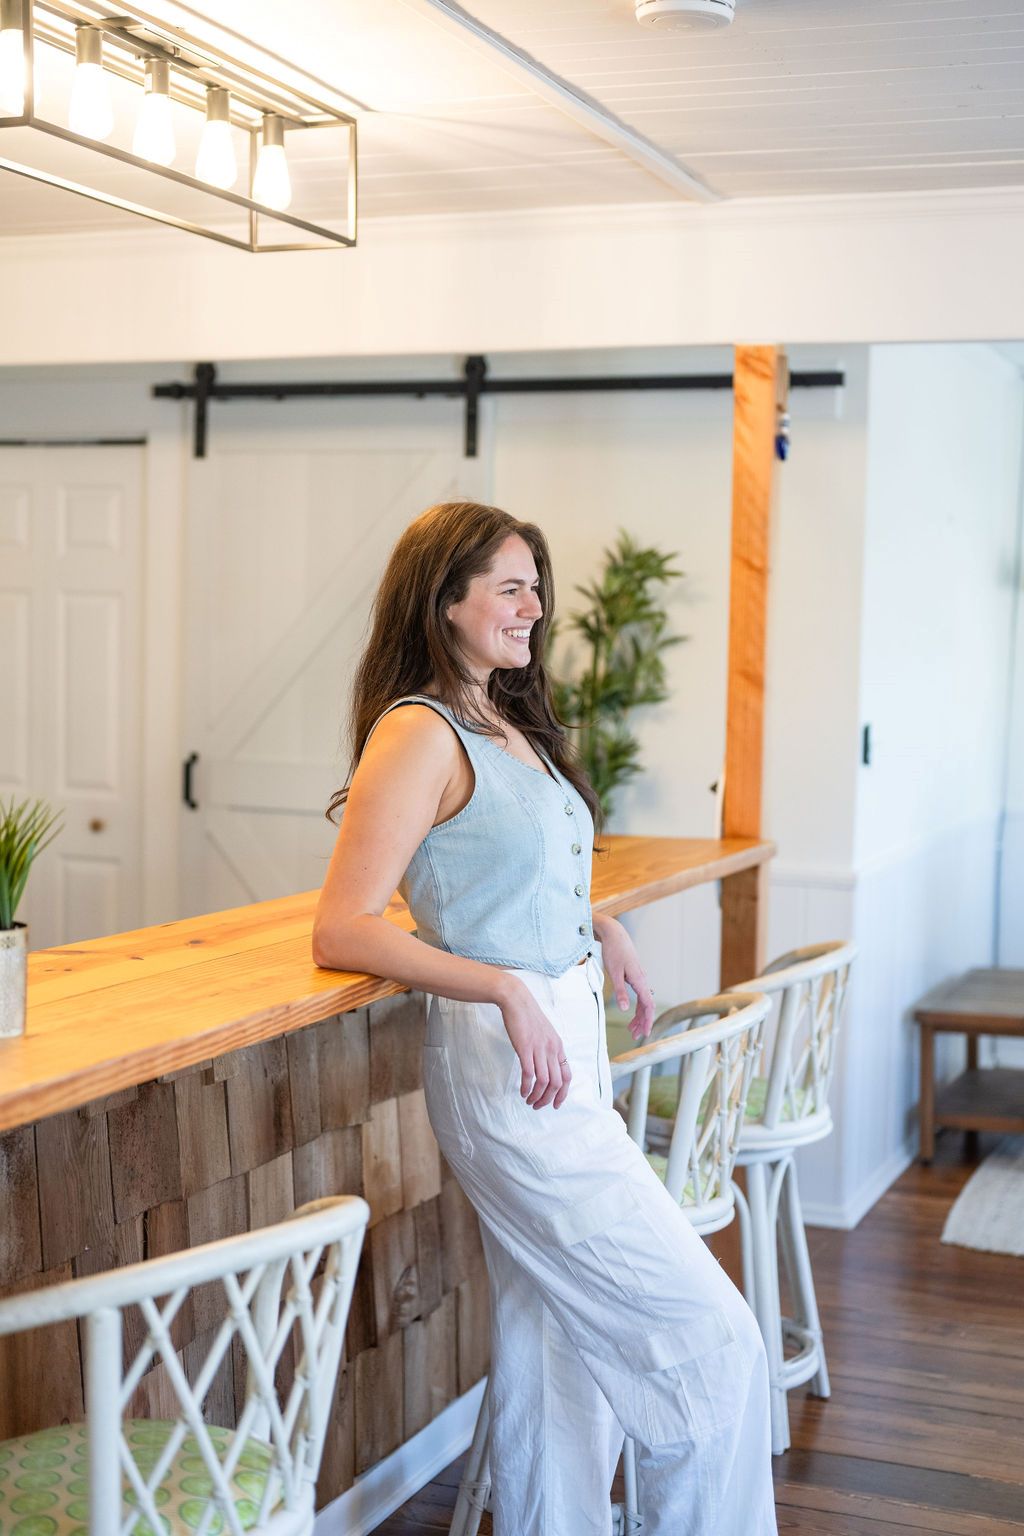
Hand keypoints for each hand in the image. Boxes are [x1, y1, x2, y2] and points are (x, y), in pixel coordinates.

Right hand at [495, 975, 571, 1109]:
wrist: (517, 1000)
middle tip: (538, 1106)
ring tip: (530, 1102)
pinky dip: (527, 1087)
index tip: (555, 1104)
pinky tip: (522, 1092)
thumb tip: (547, 1066)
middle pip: (557, 1083)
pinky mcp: (525, 1048)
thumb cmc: (528, 1016)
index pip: (567, 1075)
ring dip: (537, 1096)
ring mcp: (539, 1049)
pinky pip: (529, 1074)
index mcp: (558, 1046)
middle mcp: (552, 1049)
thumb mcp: (545, 1033)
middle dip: (548, 1099)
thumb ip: (548, 1048)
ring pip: (544, 1081)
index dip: (563, 1093)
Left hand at [596, 916, 654, 1040]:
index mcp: (639, 980)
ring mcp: (639, 977)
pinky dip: (635, 1005)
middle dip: (641, 1021)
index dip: (647, 1020)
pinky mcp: (634, 975)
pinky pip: (639, 994)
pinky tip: (630, 1010)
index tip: (644, 1034)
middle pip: (646, 1005)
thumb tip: (625, 1010)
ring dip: (638, 1015)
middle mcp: (642, 980)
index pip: (648, 1005)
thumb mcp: (614, 973)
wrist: (614, 933)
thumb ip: (620, 992)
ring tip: (630, 1028)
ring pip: (642, 1000)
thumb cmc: (613, 951)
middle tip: (634, 1035)